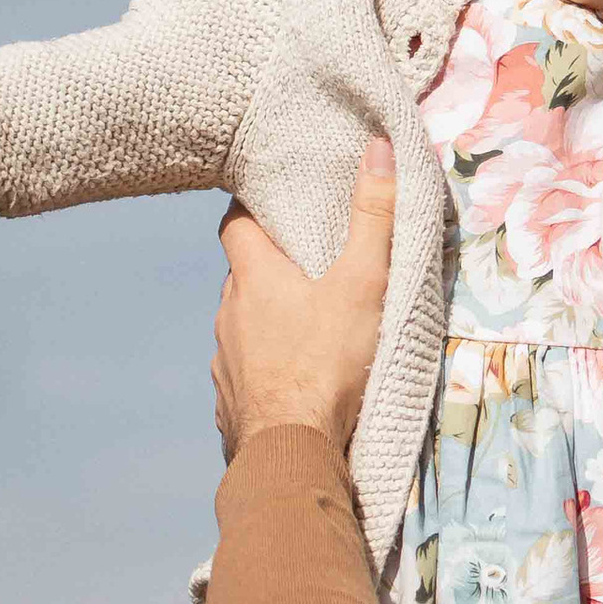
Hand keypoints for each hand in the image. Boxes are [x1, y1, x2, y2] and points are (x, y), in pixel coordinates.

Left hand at [212, 140, 395, 456]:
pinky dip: (267, 372)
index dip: (253, 208)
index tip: (277, 203)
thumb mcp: (363, 285)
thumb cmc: (327, 365)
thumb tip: (378, 147)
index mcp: (253, 278)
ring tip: (311, 331)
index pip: (235, 223)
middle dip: (273, 270)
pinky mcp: (230, 406)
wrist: (292, 455)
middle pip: (244, 277)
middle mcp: (227, 315)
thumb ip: (373, 218)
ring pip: (244, 328)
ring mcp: (224, 363)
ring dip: (270, 324)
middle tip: (313, 268)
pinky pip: (246, 376)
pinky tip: (296, 384)